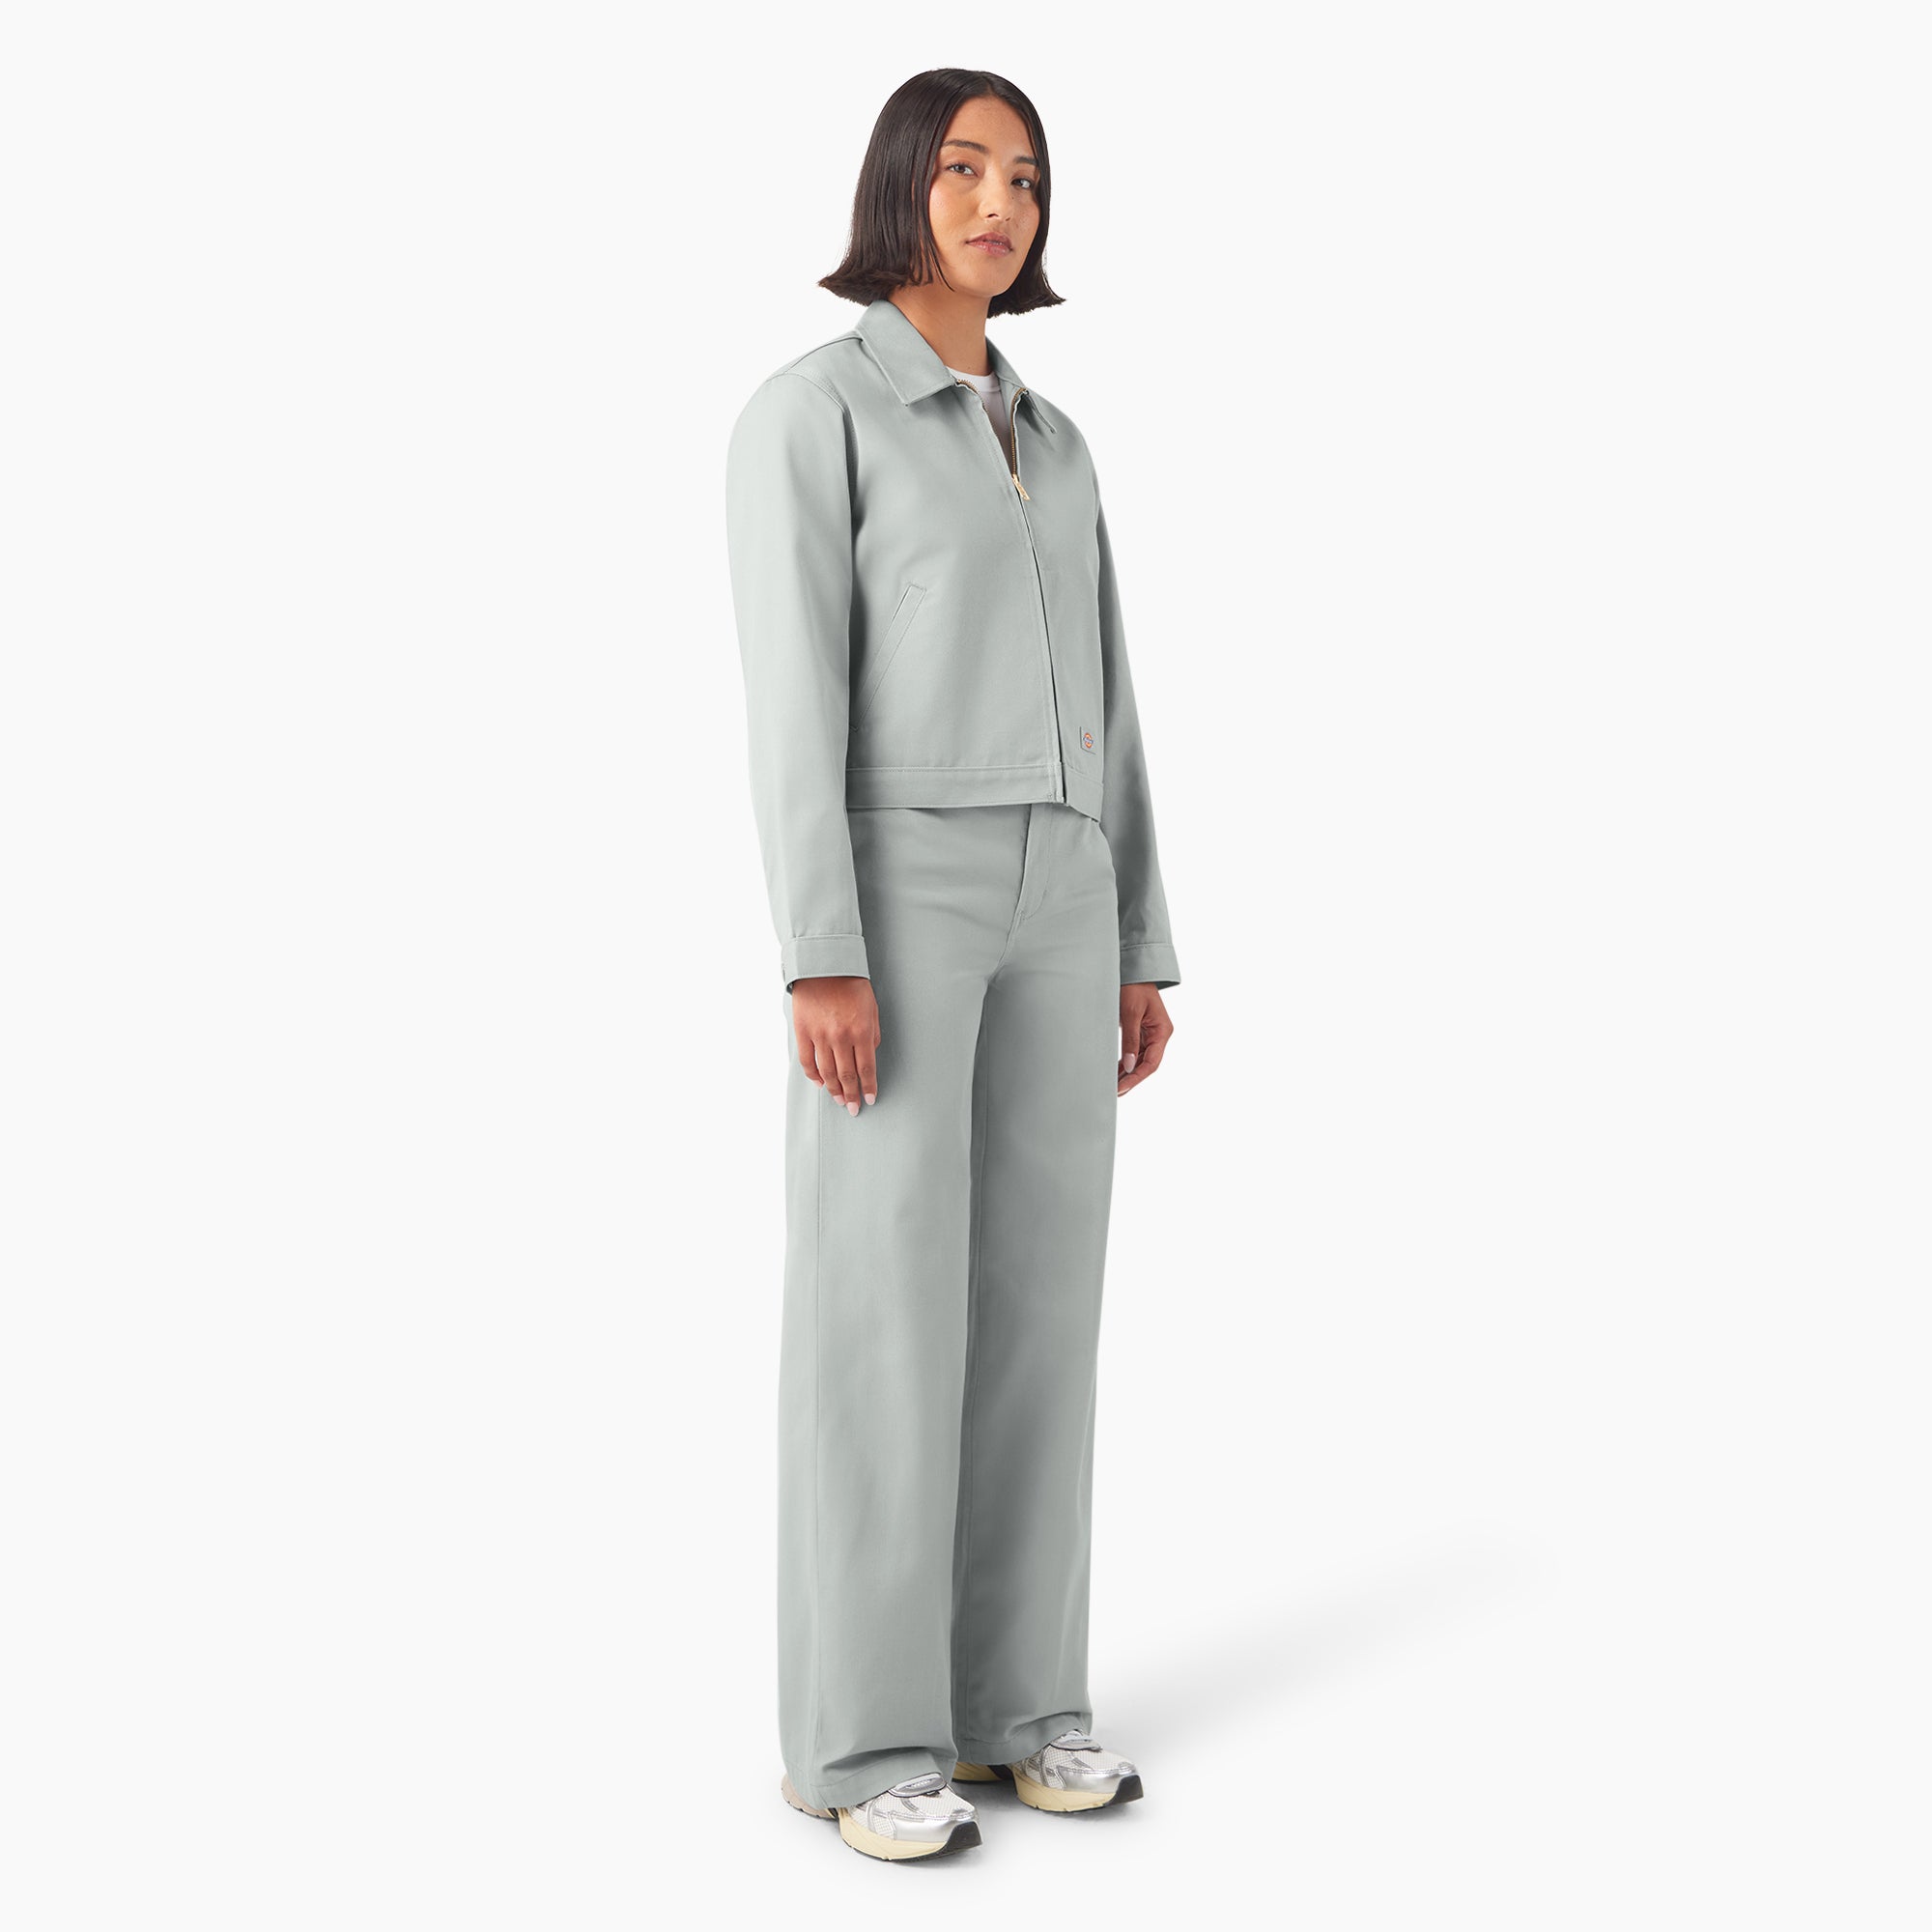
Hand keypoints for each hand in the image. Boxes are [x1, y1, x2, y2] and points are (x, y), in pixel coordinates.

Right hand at [791, 975, 879, 1114]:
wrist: (823, 966)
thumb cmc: (851, 984)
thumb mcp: (872, 1008)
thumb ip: (872, 1034)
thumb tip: (870, 1055)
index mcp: (861, 1031)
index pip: (866, 1069)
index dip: (869, 1087)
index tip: (870, 1099)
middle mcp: (841, 1037)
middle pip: (847, 1075)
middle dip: (852, 1095)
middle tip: (854, 1108)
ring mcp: (820, 1036)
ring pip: (828, 1073)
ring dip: (834, 1090)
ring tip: (840, 1101)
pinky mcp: (803, 1033)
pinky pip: (808, 1062)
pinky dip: (814, 1076)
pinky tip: (821, 1083)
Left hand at [1117, 984, 1173, 1096]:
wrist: (1133, 969)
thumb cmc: (1134, 987)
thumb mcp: (1130, 1013)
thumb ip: (1130, 1040)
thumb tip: (1130, 1066)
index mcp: (1162, 1031)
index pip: (1152, 1062)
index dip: (1137, 1077)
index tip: (1122, 1087)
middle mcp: (1159, 1035)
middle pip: (1148, 1064)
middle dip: (1132, 1079)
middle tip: (1116, 1091)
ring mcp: (1151, 1034)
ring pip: (1141, 1060)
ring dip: (1128, 1073)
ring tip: (1114, 1086)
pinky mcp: (1141, 1032)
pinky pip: (1136, 1052)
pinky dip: (1127, 1062)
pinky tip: (1116, 1072)